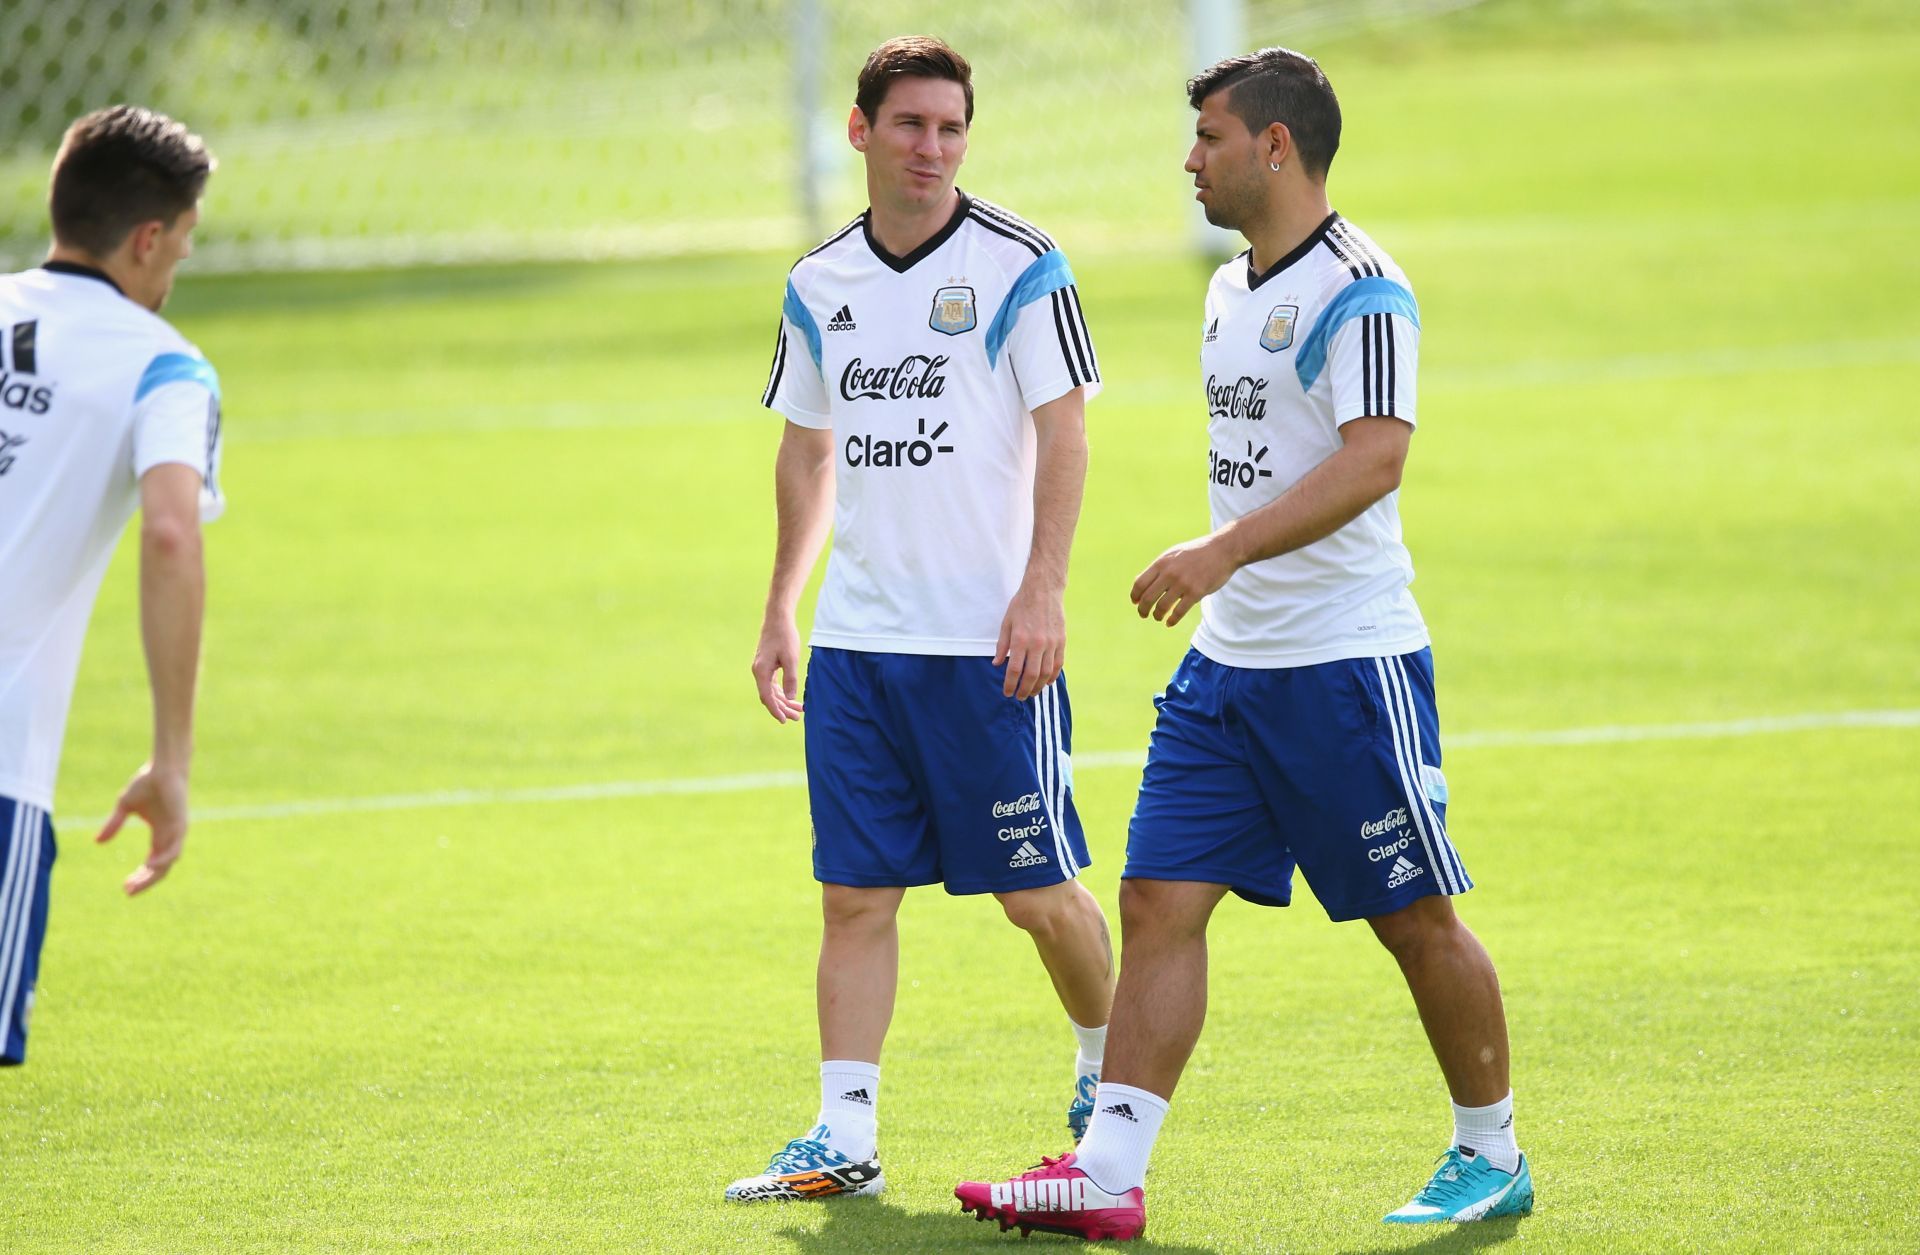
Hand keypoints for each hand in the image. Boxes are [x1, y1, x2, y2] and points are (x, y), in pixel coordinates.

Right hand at [95, 762, 188, 895]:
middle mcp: (169, 837)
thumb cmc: (147, 783)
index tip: (125, 887)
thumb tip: (97, 843)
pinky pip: (175, 847)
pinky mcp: (180, 824)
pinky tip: (151, 866)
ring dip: (152, 875)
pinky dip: (164, 859)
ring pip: (168, 862)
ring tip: (135, 884)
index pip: (153, 864)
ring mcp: (176, 832)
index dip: (140, 876)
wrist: (163, 768)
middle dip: (145, 882)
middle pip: (160, 869)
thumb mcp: (124, 807)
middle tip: (128, 891)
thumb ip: (114, 825)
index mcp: (159, 835)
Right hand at [752, 616, 805, 722]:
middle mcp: (758, 671)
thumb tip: (790, 698)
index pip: (767, 697)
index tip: (784, 720)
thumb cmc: (784, 636)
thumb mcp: (791, 658)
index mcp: (761, 671)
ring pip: (771, 691)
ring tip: (798, 710)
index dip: (776, 710)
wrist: (777, 618)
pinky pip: (772, 684)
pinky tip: (791, 697)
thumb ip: (790, 679)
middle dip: (783, 708)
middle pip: (769, 696)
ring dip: (783, 701)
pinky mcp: (766, 665)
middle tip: (797, 717)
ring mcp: (761, 668)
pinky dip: (781, 691)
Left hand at [996, 582, 1065, 699]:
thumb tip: (996, 664)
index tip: (1007, 692)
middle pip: (1031, 675)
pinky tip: (1047, 682)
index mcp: (1020, 639)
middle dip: (1024, 690)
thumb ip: (1002, 645)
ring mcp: (1051, 643)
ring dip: (1039, 686)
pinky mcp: (1061, 641)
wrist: (1043, 589)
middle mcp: (1037, 643)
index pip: (1014, 670)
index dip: (1010, 684)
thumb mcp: (1006, 623)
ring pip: (1046, 673)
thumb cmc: (1021, 605)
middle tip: (1020, 697)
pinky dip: (1053, 676)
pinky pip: (1058, 664)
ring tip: (1032, 693)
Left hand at [1131, 535, 1237, 627]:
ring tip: (1158, 617)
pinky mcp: (1196, 592)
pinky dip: (1172, 620)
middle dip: (1143, 609)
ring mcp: (1183, 583)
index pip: (1140, 583)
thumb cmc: (1196, 553)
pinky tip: (1169, 623)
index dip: (1135, 596)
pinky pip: (1179, 611)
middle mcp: (1170, 573)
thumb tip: (1140, 583)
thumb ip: (1158, 568)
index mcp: (1162, 563)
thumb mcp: (1173, 554)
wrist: (1222, 550)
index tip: (1135, 602)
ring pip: (1162, 606)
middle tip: (1144, 614)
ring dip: (1157, 615)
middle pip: (1148, 597)